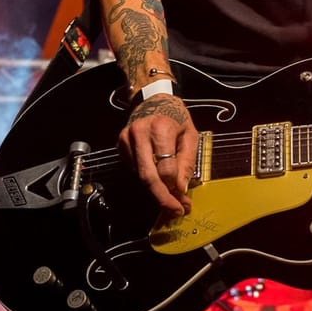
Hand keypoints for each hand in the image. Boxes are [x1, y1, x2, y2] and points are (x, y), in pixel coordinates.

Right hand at [120, 93, 198, 215]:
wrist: (154, 100)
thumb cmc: (176, 118)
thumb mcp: (191, 136)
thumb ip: (187, 163)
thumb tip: (180, 189)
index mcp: (161, 128)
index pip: (166, 169)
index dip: (175, 188)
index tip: (183, 200)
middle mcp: (141, 133)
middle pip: (148, 176)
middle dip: (161, 198)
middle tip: (173, 211)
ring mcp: (128, 139)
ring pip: (139, 176)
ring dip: (155, 191)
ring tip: (169, 199)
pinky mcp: (121, 144)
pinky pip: (134, 169)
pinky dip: (146, 178)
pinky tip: (157, 179)